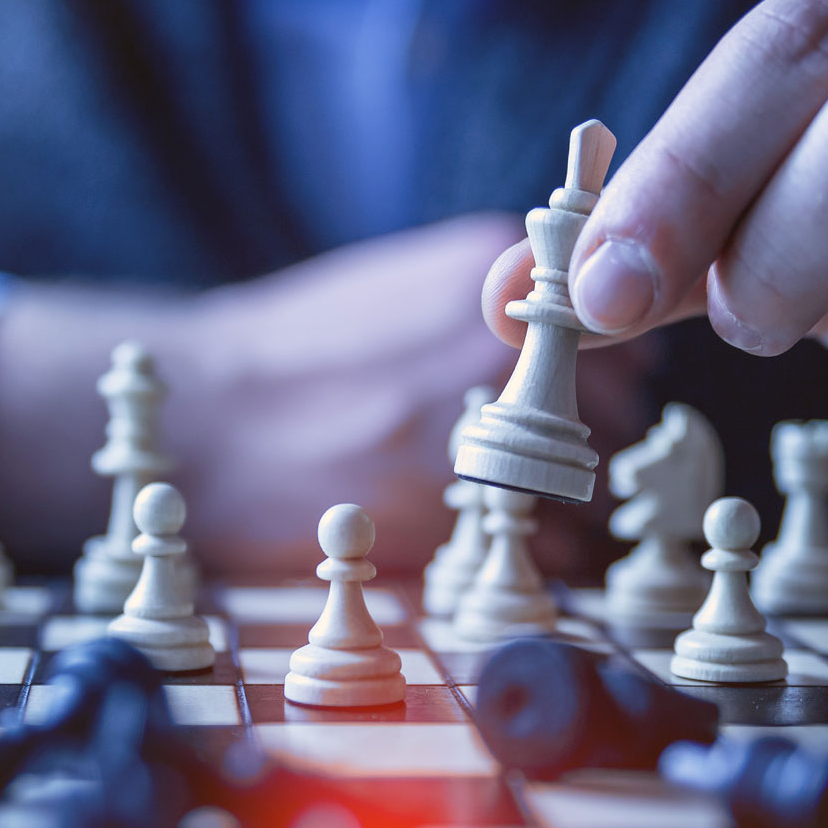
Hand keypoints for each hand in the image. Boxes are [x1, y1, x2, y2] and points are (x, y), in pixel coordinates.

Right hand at [0, 214, 652, 573]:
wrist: (202, 419)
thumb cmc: (293, 356)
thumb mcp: (400, 284)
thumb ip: (493, 302)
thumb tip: (576, 334)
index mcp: (491, 270)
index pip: (625, 331)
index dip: (602, 376)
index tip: (571, 399)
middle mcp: (502, 342)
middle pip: (618, 411)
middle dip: (583, 444)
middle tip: (521, 461)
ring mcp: (485, 425)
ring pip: (594, 486)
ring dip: (564, 506)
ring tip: (494, 504)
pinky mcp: (457, 511)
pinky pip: (555, 549)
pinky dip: (535, 557)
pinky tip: (474, 538)